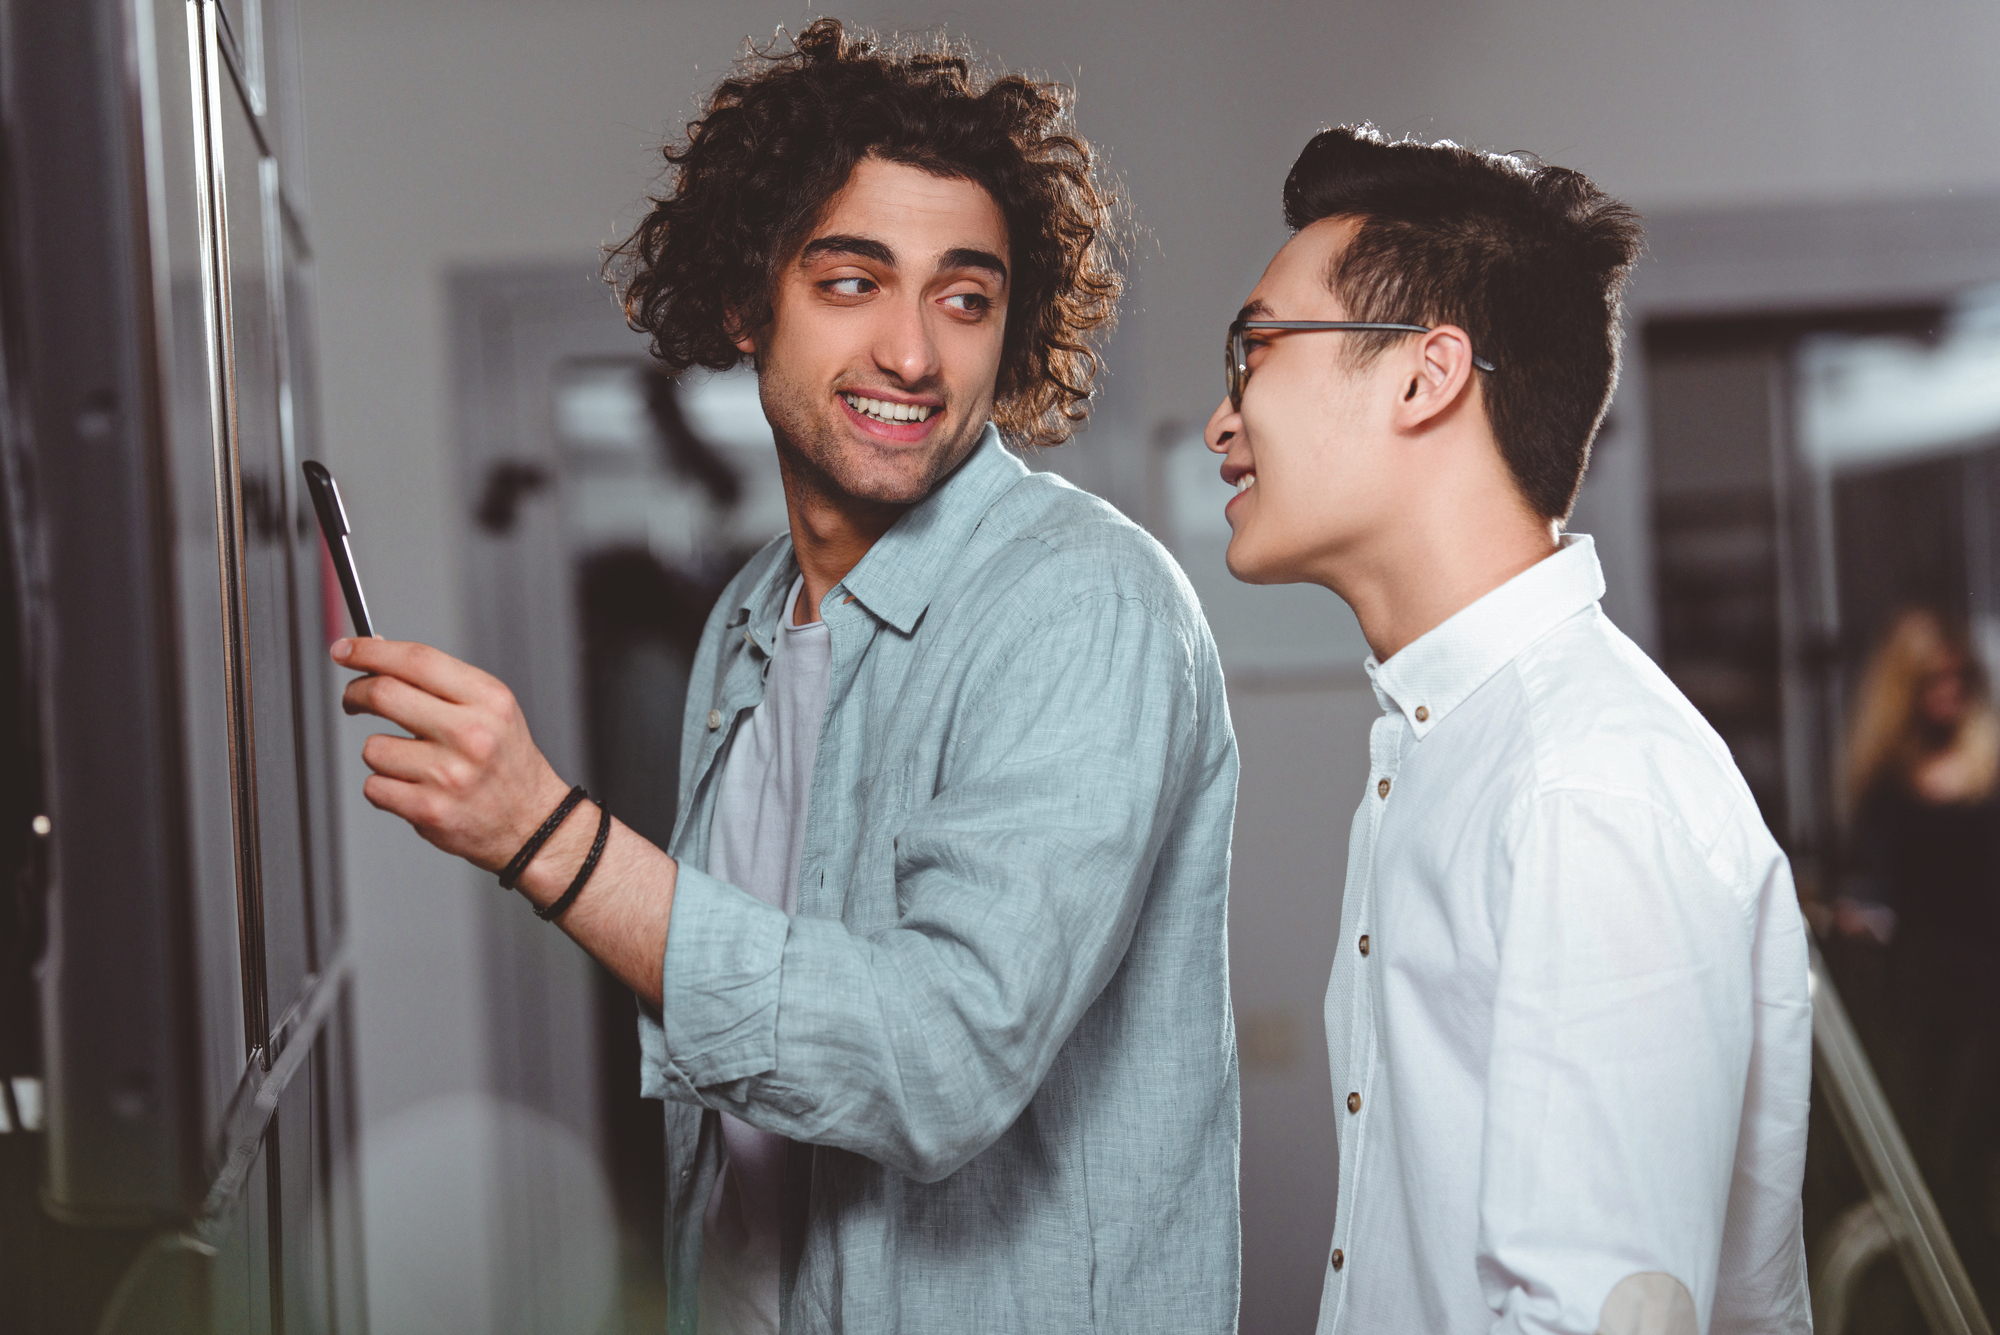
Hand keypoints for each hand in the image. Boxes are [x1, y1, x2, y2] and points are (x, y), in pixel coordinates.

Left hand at [334, 637, 571, 871]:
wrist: (532, 823)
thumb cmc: (505, 762)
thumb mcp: (490, 709)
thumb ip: (439, 682)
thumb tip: (379, 655)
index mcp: (488, 700)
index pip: (417, 660)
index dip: (370, 651)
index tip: (346, 650)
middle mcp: (471, 734)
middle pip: (384, 693)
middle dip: (356, 694)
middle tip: (354, 699)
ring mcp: (449, 774)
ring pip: (374, 747)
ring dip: (381, 753)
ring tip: (413, 763)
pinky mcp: (430, 810)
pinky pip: (375, 786)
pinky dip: (385, 788)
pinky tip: (414, 789)